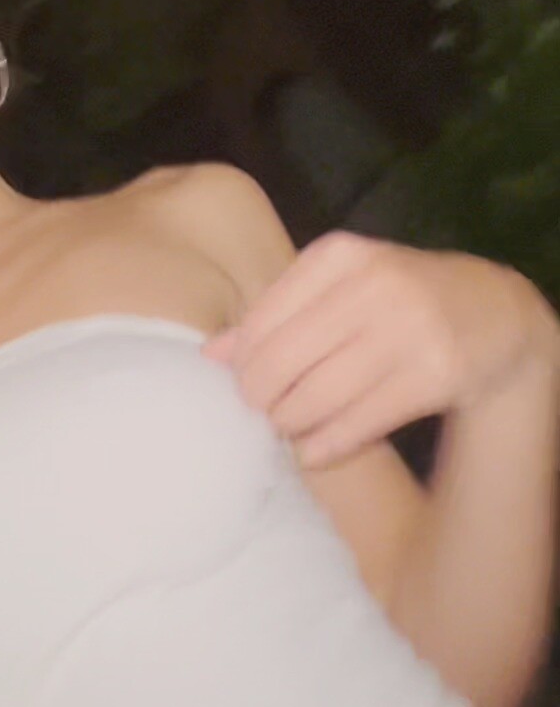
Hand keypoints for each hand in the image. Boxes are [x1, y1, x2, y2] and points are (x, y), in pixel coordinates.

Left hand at [205, 230, 559, 468]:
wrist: (496, 313)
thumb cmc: (399, 298)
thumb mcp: (341, 287)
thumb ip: (278, 314)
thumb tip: (211, 356)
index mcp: (340, 255)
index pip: (262, 319)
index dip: (243, 363)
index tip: (242, 384)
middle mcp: (373, 285)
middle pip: (281, 361)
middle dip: (259, 398)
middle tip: (261, 413)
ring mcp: (408, 329)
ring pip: (315, 396)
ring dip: (290, 424)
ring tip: (286, 429)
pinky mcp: (434, 375)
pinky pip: (358, 423)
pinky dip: (325, 444)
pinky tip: (313, 451)